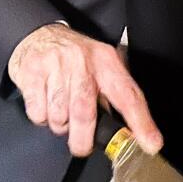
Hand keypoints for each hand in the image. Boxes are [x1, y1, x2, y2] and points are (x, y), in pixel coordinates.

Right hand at [8, 24, 162, 157]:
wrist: (38, 34)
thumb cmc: (74, 58)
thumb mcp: (100, 66)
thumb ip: (113, 95)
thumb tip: (130, 132)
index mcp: (106, 61)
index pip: (128, 95)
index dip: (141, 122)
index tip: (151, 144)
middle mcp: (82, 61)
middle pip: (84, 113)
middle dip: (82, 139)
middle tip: (81, 147)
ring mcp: (55, 65)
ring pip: (58, 116)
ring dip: (59, 125)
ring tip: (60, 111)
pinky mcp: (32, 72)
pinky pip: (38, 112)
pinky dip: (41, 117)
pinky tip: (44, 102)